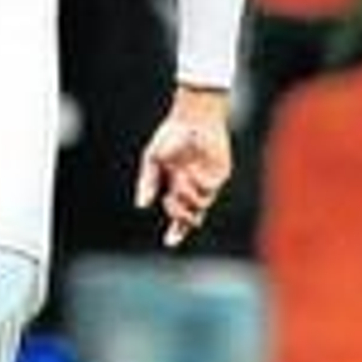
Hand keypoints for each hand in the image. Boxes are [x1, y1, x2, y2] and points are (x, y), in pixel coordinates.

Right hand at [135, 86, 230, 247]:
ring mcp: (208, 181)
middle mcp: (194, 186)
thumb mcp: (152, 160)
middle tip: (168, 201)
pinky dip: (196, 185)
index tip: (170, 244)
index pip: (179, 215)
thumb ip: (147, 182)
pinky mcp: (220, 173)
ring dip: (187, 199)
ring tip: (178, 183)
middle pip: (192, 217)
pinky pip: (209, 189)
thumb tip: (141, 206)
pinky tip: (190, 171)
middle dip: (179, 217)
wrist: (193, 117)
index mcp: (177, 185)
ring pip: (201, 205)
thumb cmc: (172, 135)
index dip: (176, 231)